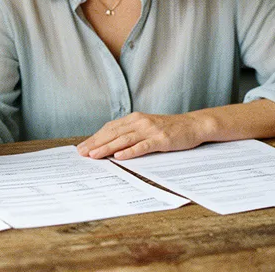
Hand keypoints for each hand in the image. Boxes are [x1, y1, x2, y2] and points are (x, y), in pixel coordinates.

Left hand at [76, 112, 207, 159]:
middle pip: (113, 133)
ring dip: (107, 148)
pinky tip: (119, 156)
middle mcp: (139, 122)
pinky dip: (130, 151)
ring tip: (94, 155)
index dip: (95, 138)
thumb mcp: (146, 127)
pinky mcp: (160, 139)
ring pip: (124, 139)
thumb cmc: (168, 129)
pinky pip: (142, 146)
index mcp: (134, 119)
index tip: (82, 147)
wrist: (193, 125)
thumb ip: (130, 133)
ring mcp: (150, 130)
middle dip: (95, 143)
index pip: (109, 128)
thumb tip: (111, 145)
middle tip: (82, 153)